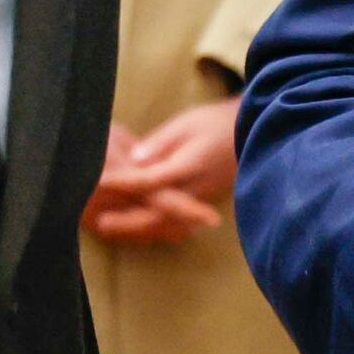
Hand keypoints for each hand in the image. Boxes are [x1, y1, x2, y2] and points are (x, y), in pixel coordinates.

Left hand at [84, 96, 236, 244]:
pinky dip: (158, 229)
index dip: (123, 183)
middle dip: (128, 222)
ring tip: (115, 228)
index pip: (149, 181)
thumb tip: (135, 159)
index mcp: (187, 167)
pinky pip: (179, 223)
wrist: (253, 132)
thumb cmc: (215, 123)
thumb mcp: (185, 124)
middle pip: (158, 215)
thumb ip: (159, 143)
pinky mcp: (203, 201)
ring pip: (169, 225)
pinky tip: (142, 229)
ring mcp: (201, 199)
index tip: (99, 182)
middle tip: (100, 223)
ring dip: (141, 230)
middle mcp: (194, 189)